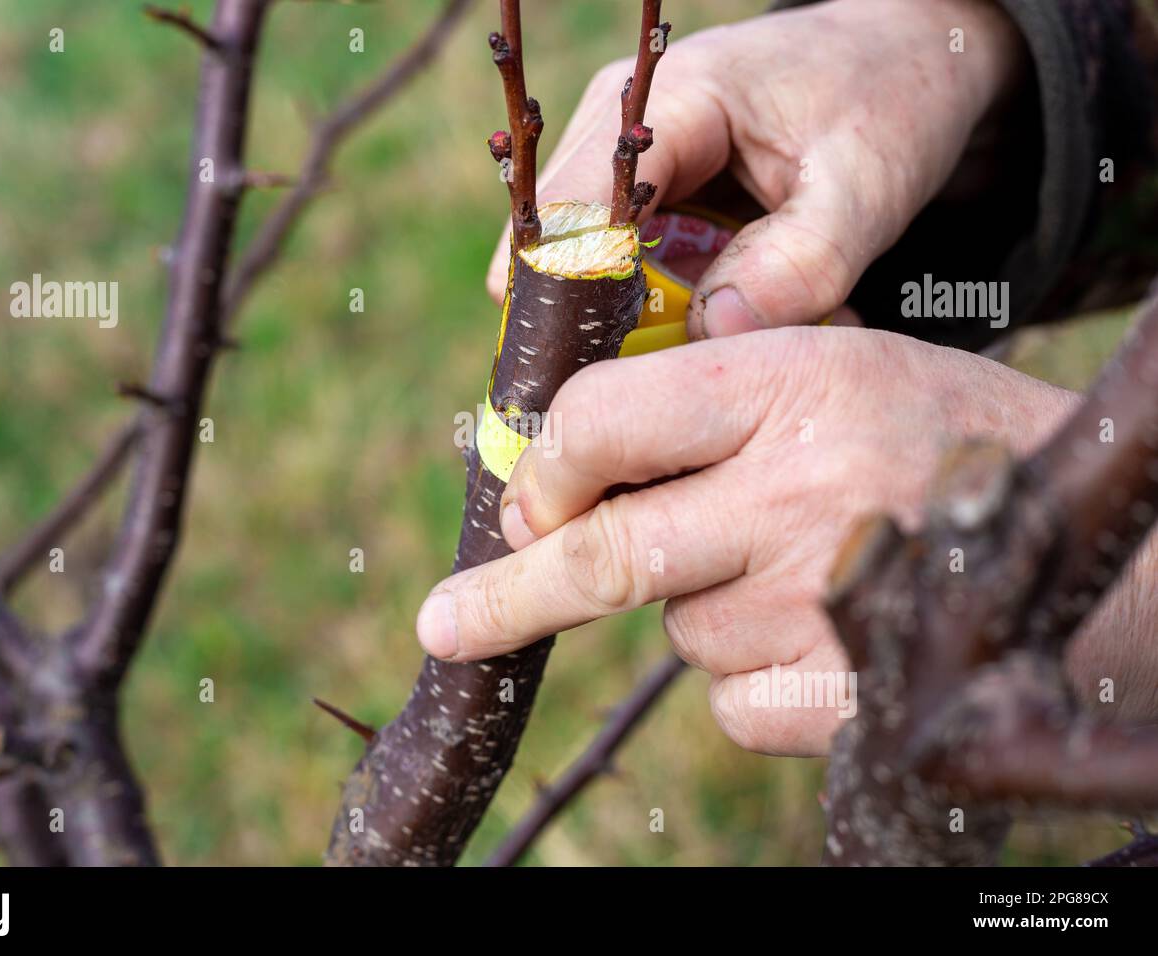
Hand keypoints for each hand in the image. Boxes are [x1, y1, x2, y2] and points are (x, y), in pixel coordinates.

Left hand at [415, 328, 1081, 754]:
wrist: (1085, 540)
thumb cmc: (939, 439)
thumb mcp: (839, 369)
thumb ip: (711, 402)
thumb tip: (562, 465)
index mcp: (793, 381)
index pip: (605, 418)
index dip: (546, 467)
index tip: (524, 502)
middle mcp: (800, 491)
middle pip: (608, 555)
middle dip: (512, 596)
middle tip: (447, 625)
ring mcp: (825, 602)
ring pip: (680, 629)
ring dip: (705, 607)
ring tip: (805, 567)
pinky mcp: (849, 698)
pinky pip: (733, 699)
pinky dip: (753, 674)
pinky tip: (829, 630)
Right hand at [486, 0, 1026, 336]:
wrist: (900, 58)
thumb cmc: (889, 99)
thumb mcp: (866, 184)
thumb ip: (801, 262)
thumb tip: (716, 330)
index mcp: (668, 105)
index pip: (573, 214)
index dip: (568, 304)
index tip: (593, 388)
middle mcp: (619, 132)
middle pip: (554, 250)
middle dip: (585, 330)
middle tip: (635, 405)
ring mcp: (620, 167)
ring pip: (576, 272)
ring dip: (618, 330)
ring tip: (679, 374)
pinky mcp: (637, 201)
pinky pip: (615, 274)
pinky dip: (648, 317)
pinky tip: (697, 343)